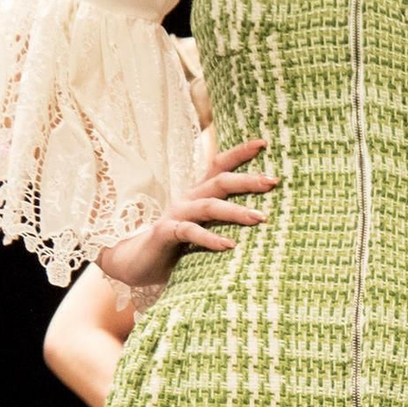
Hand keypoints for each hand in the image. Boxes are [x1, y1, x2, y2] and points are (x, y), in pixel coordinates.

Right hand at [97, 137, 272, 291]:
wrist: (134, 263)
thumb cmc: (175, 248)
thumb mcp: (203, 231)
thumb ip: (223, 223)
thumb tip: (263, 223)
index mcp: (197, 195)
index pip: (219, 167)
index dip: (239, 153)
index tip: (263, 142)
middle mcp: (187, 200)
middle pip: (220, 182)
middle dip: (247, 180)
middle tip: (273, 181)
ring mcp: (176, 215)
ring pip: (208, 205)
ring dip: (235, 211)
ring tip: (259, 218)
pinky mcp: (165, 233)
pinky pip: (190, 231)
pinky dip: (211, 238)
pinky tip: (229, 245)